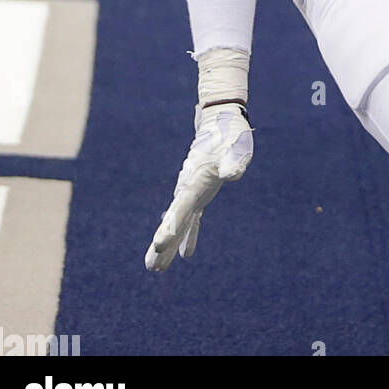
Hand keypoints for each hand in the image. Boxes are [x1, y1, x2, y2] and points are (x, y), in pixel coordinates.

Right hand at [145, 102, 252, 269]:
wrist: (221, 119)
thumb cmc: (230, 133)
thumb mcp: (237, 146)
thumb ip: (233, 161)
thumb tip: (231, 175)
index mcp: (195, 178)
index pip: (181, 206)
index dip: (171, 226)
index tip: (159, 244)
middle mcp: (189, 186)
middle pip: (174, 219)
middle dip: (163, 243)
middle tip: (151, 267)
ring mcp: (192, 189)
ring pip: (179, 221)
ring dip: (169, 244)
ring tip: (156, 268)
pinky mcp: (200, 190)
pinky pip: (192, 217)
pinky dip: (189, 235)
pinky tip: (185, 255)